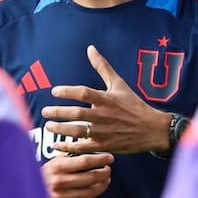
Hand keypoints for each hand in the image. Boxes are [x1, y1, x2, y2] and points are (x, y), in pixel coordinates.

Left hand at [41, 45, 171, 154]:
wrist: (152, 129)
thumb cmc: (133, 105)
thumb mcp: (119, 84)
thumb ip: (102, 67)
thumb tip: (90, 48)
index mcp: (106, 99)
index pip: (84, 93)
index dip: (67, 92)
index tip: (54, 91)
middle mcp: (104, 115)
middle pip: (77, 114)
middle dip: (58, 113)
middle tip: (44, 111)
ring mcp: (104, 132)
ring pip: (78, 132)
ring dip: (61, 130)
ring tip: (48, 125)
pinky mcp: (105, 146)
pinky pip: (84, 148)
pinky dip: (69, 148)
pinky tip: (56, 145)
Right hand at [41, 152, 115, 197]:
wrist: (25, 194)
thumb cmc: (43, 176)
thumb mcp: (52, 162)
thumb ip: (69, 157)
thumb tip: (91, 152)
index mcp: (57, 167)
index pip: (84, 161)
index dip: (100, 159)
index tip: (110, 158)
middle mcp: (60, 182)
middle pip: (91, 177)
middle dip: (104, 172)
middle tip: (108, 169)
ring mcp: (62, 197)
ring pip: (92, 192)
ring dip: (103, 186)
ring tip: (106, 180)